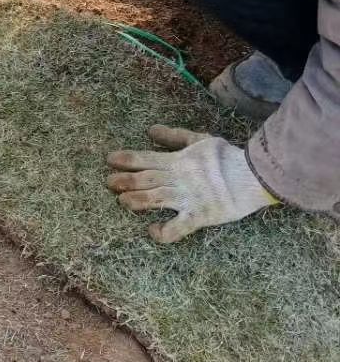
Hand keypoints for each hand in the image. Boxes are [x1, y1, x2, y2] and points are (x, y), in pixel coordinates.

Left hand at [106, 125, 277, 243]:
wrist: (253, 175)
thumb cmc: (227, 156)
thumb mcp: (199, 139)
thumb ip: (174, 136)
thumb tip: (150, 130)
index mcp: (178, 161)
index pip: (146, 159)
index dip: (126, 159)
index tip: (110, 160)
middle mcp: (179, 179)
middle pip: (146, 179)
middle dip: (125, 181)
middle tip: (108, 183)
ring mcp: (188, 199)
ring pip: (155, 200)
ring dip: (136, 202)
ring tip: (122, 202)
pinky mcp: (199, 216)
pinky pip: (178, 227)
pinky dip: (164, 232)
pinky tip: (152, 232)